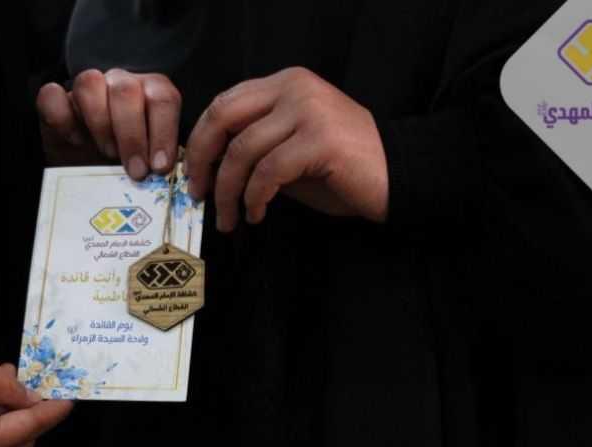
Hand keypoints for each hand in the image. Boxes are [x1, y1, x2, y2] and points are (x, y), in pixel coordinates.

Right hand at [36, 69, 180, 179]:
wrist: (88, 170)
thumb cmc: (125, 165)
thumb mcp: (149, 163)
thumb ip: (159, 161)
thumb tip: (168, 175)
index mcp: (149, 94)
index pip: (163, 98)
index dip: (164, 132)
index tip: (160, 166)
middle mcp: (120, 84)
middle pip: (126, 91)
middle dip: (132, 135)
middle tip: (135, 170)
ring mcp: (87, 89)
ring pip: (89, 83)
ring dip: (99, 123)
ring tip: (107, 153)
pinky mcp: (56, 100)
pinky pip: (51, 95)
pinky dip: (61, 118)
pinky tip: (74, 140)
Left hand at [186, 67, 388, 230]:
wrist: (398, 176)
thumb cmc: (343, 169)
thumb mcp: (290, 150)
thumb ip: (254, 147)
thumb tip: (209, 165)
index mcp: (286, 83)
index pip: (224, 102)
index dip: (200, 140)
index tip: (192, 173)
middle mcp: (295, 88)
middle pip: (224, 118)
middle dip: (202, 160)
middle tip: (198, 194)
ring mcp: (309, 110)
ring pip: (242, 151)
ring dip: (228, 192)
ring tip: (229, 218)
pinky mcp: (320, 139)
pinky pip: (268, 172)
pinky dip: (255, 199)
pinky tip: (257, 214)